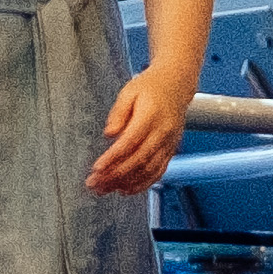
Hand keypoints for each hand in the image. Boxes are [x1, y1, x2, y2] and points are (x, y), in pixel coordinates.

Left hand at [83, 63, 191, 197]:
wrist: (177, 84)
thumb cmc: (151, 86)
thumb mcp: (129, 91)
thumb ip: (118, 113)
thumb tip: (110, 133)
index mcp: (151, 116)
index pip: (130, 142)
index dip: (113, 158)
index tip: (97, 168)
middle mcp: (162, 133)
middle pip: (138, 160)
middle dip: (115, 175)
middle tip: (95, 183)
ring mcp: (168, 143)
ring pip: (149, 170)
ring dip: (126, 183)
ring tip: (106, 189)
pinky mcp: (171, 150)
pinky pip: (158, 172)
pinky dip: (142, 184)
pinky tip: (126, 189)